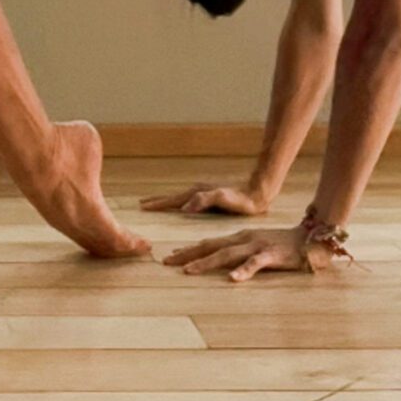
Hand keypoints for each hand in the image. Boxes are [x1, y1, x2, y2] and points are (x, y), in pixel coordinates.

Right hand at [139, 182, 269, 215]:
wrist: (257, 193)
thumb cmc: (241, 199)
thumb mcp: (222, 199)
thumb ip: (203, 201)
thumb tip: (183, 208)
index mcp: (197, 193)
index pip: (172, 200)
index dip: (158, 204)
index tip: (143, 206)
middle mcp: (197, 192)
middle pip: (172, 197)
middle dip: (158, 201)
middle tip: (142, 204)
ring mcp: (203, 194)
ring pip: (179, 198)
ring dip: (167, 202)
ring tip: (157, 204)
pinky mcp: (210, 198)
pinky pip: (188, 201)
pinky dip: (179, 204)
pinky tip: (181, 208)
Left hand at [163, 225, 331, 281]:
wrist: (309, 239)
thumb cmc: (279, 244)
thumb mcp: (253, 245)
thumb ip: (235, 250)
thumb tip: (215, 258)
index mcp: (237, 237)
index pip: (207, 243)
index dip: (188, 249)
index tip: (169, 257)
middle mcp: (242, 239)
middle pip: (210, 246)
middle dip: (187, 254)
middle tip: (167, 263)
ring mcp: (256, 246)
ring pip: (226, 254)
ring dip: (206, 262)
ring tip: (188, 271)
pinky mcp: (271, 255)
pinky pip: (255, 264)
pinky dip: (243, 271)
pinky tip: (232, 279)